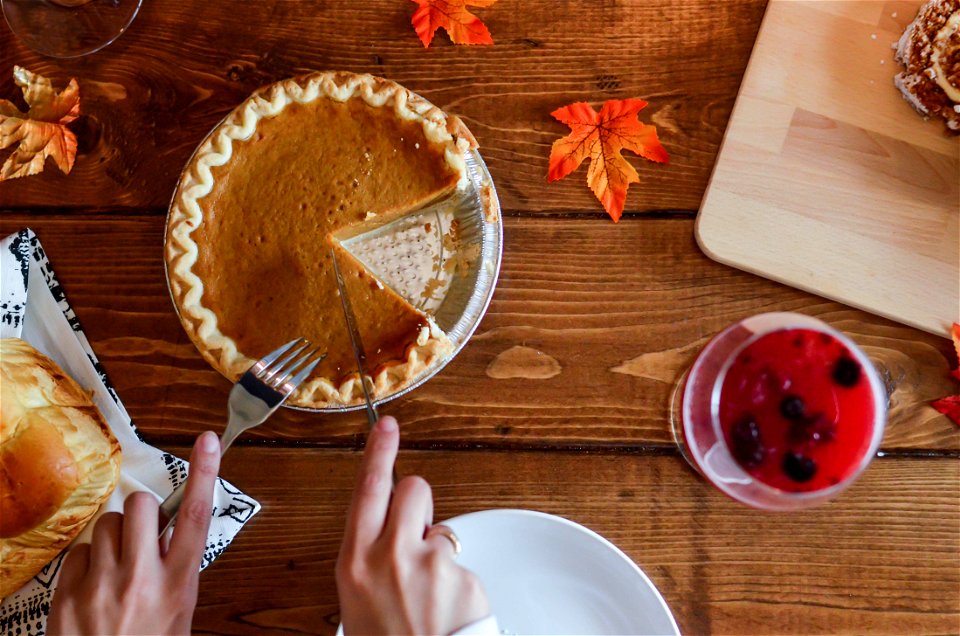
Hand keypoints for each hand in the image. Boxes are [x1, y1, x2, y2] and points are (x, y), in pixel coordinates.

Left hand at [48, 431, 220, 635]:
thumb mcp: (178, 615)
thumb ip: (175, 573)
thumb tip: (167, 537)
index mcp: (179, 584)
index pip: (195, 516)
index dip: (204, 474)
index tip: (207, 441)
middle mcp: (142, 579)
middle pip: (141, 507)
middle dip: (142, 512)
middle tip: (142, 535)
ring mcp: (102, 585)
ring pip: (106, 525)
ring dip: (114, 537)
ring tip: (117, 567)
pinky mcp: (69, 593)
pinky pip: (80, 552)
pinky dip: (88, 562)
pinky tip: (94, 586)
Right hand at [336, 416, 489, 634]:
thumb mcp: (356, 602)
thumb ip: (368, 559)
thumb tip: (382, 533)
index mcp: (355, 562)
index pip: (367, 489)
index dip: (378, 451)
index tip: (386, 423)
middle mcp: (390, 555)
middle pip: (412, 489)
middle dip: (415, 501)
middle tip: (414, 531)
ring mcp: (429, 564)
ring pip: (440, 530)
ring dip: (436, 550)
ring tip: (429, 593)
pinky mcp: (463, 576)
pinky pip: (461, 562)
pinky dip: (457, 581)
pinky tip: (448, 608)